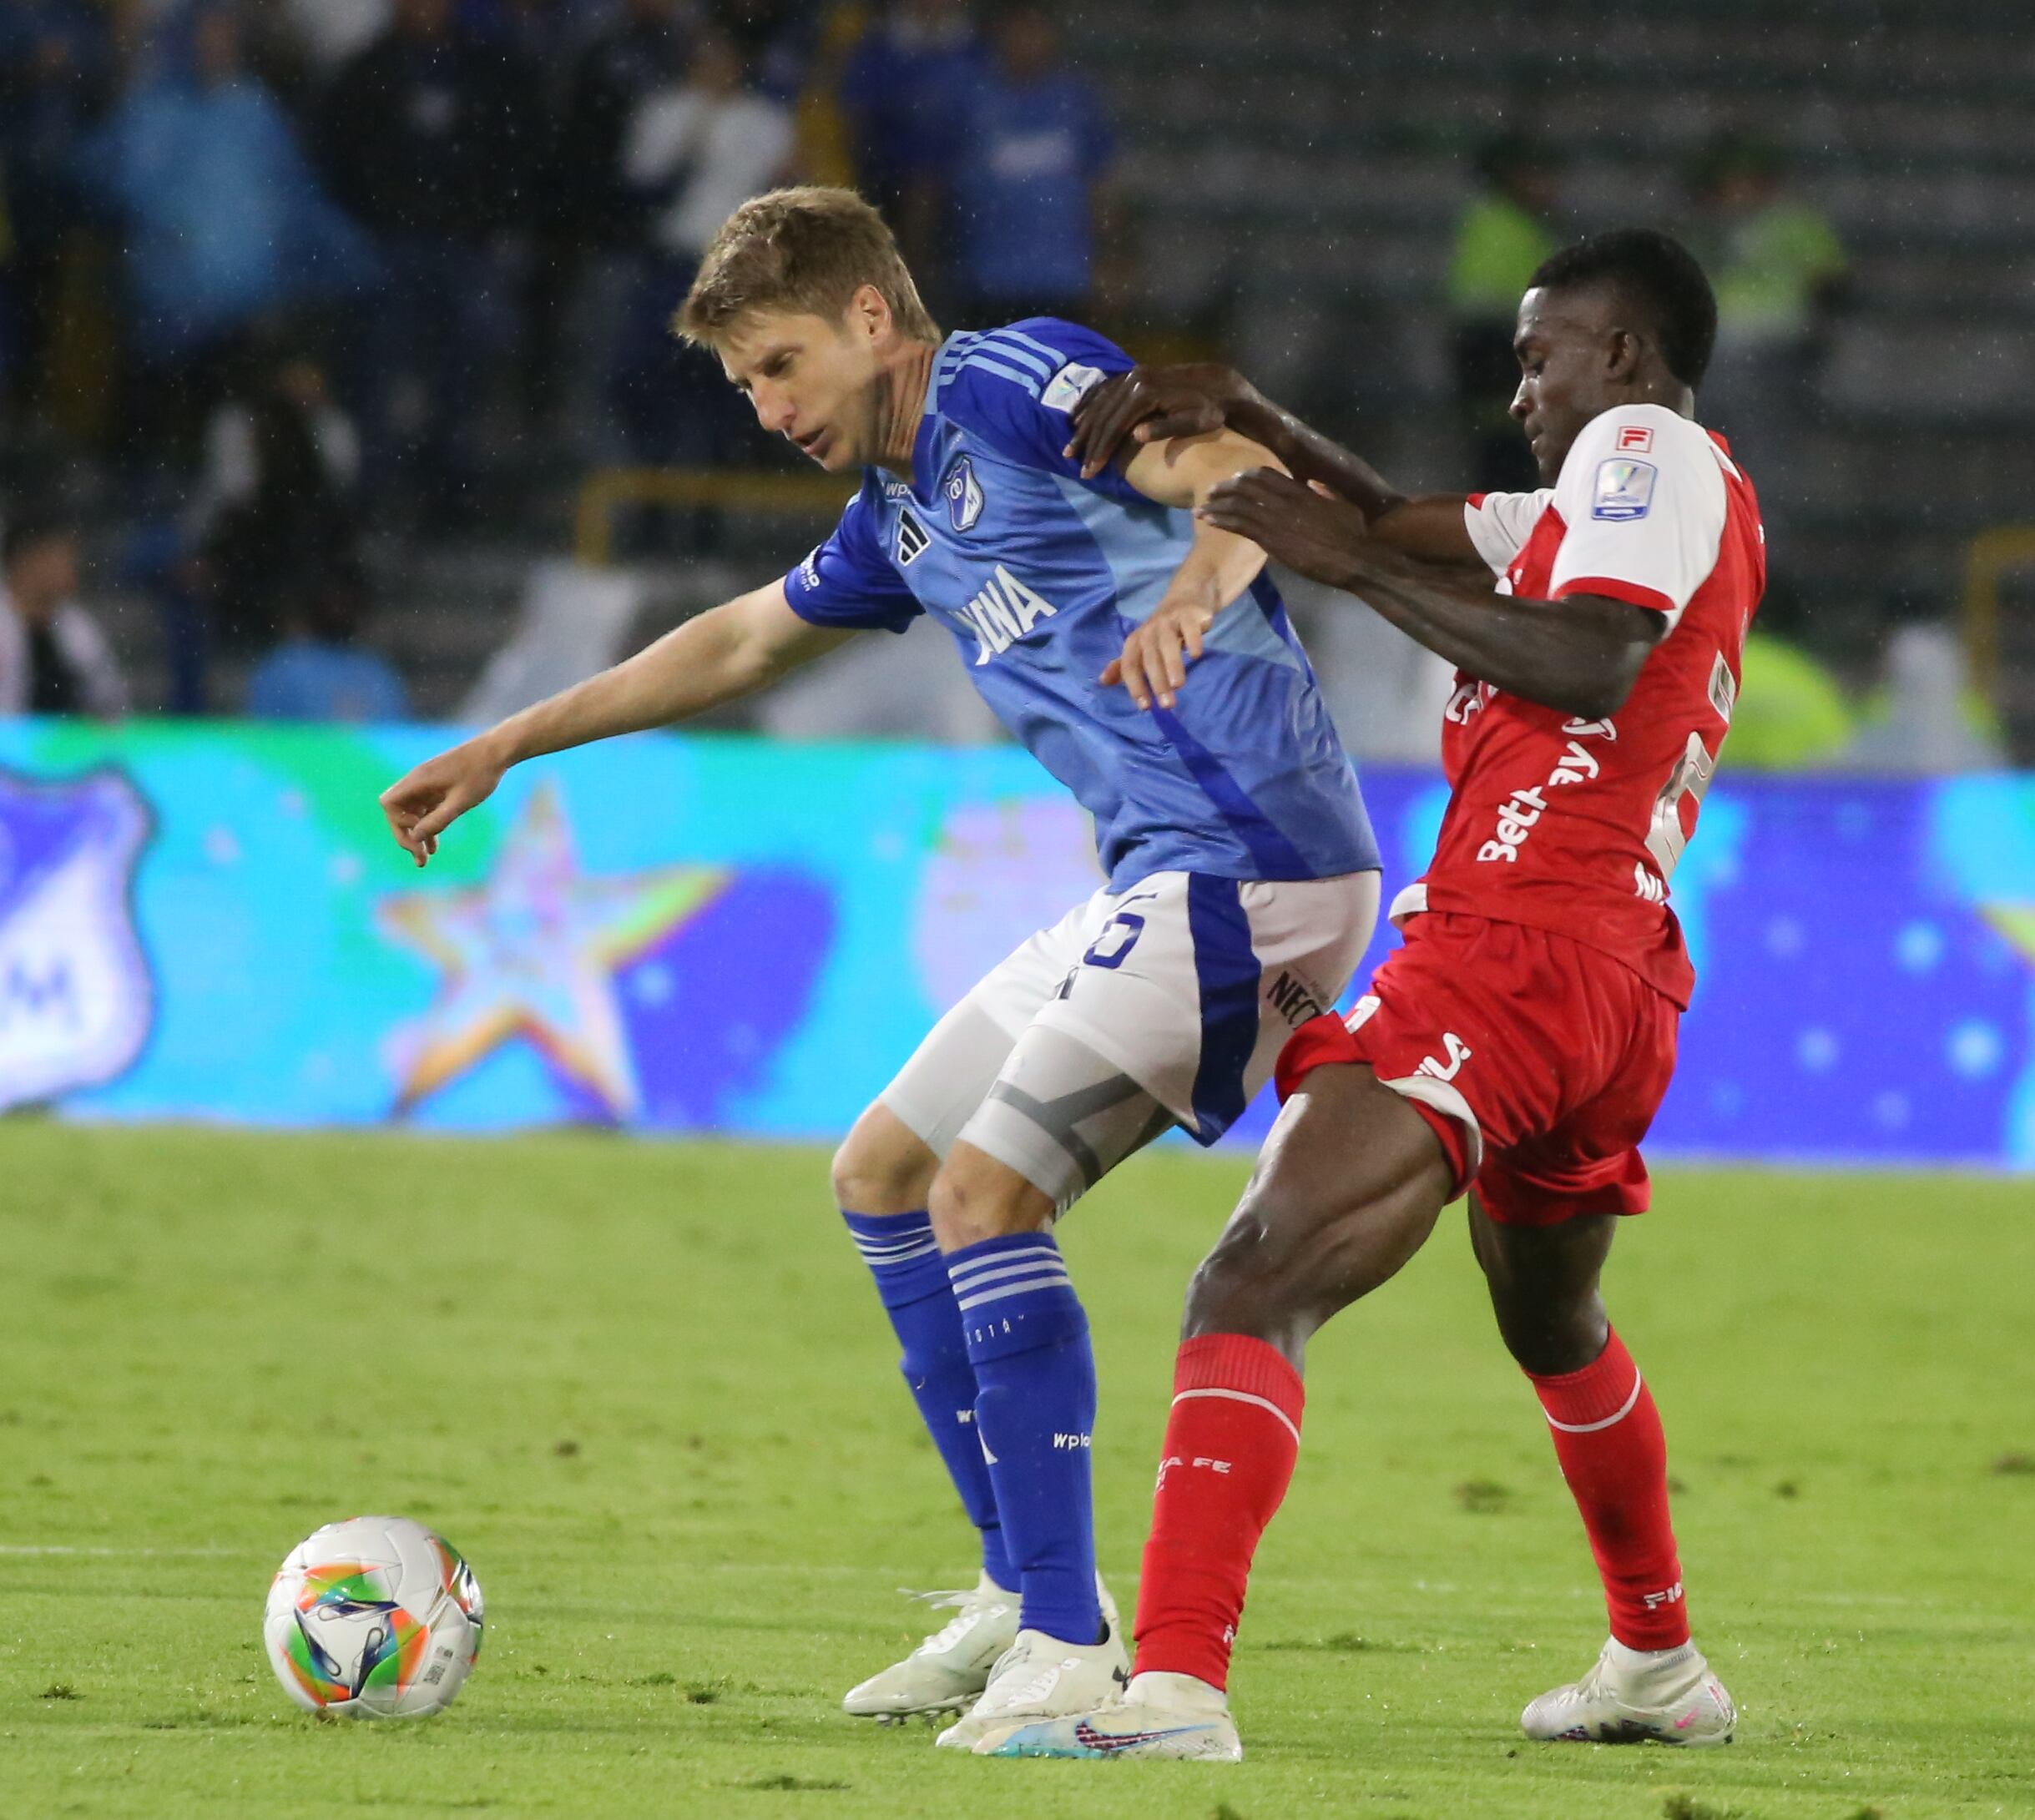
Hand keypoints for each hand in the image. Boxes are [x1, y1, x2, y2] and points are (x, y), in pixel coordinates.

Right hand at [378, 735, 508, 866]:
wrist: (497, 752)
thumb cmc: (480, 775)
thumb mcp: (461, 802)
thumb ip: (438, 820)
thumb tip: (415, 838)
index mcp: (418, 781)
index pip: (389, 804)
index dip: (399, 822)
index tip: (420, 831)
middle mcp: (417, 782)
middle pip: (397, 812)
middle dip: (406, 836)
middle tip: (420, 860)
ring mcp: (427, 785)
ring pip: (412, 814)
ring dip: (416, 836)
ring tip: (424, 861)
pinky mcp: (438, 788)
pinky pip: (425, 810)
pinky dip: (428, 827)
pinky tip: (434, 846)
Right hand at [1065, 363, 1259, 479]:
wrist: (1216, 384)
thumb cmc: (1208, 410)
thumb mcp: (1193, 422)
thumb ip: (1165, 428)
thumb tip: (1137, 436)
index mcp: (1145, 393)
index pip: (1115, 426)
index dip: (1101, 451)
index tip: (1091, 471)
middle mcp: (1134, 380)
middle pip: (1103, 416)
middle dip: (1089, 444)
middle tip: (1078, 468)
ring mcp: (1131, 375)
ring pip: (1099, 403)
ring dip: (1083, 428)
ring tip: (1069, 450)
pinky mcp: (1132, 375)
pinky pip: (1103, 390)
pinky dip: (1087, 405)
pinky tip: (1075, 418)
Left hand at [1101, 589, 1218, 711]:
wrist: (1185, 598)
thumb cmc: (1161, 630)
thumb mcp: (1141, 647)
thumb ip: (1124, 666)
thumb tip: (1103, 682)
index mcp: (1135, 641)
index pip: (1130, 666)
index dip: (1135, 686)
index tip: (1145, 707)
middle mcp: (1149, 631)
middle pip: (1150, 659)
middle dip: (1157, 682)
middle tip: (1167, 705)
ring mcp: (1169, 621)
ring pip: (1168, 644)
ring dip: (1172, 665)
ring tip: (1178, 685)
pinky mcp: (1189, 615)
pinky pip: (1190, 628)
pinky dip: (1192, 640)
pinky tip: (1195, 655)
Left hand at [1198, 472, 1370, 589]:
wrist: (1356, 556)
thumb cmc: (1355, 535)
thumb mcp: (1343, 506)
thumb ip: (1326, 493)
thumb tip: (1315, 484)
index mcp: (1302, 490)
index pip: (1267, 474)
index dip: (1247, 476)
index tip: (1236, 480)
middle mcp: (1286, 499)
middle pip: (1247, 486)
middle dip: (1226, 488)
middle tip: (1212, 491)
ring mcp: (1277, 518)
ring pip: (1238, 504)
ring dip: (1217, 504)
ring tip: (1201, 508)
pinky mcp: (1272, 538)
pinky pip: (1239, 524)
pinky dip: (1220, 519)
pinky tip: (1207, 520)